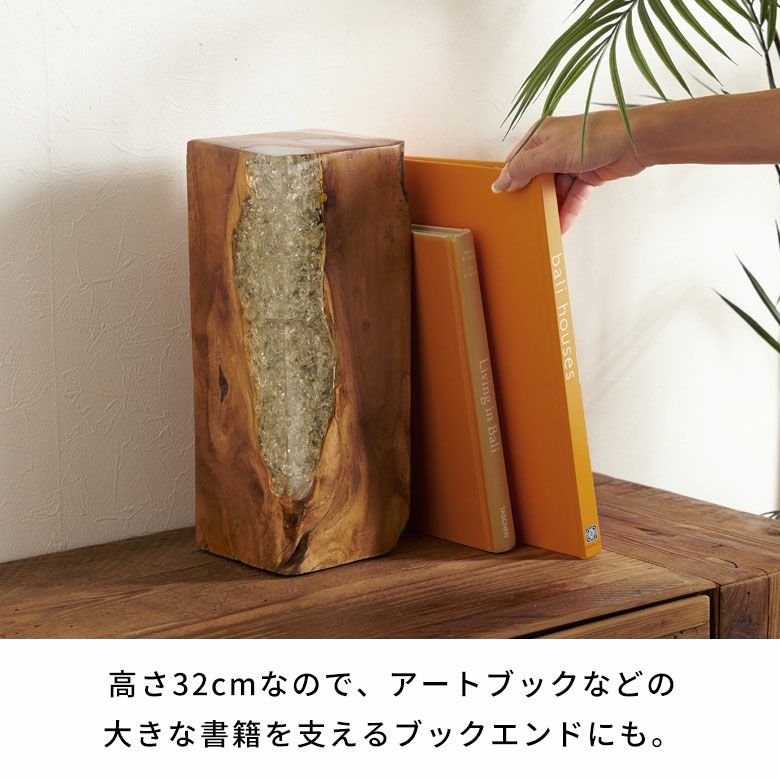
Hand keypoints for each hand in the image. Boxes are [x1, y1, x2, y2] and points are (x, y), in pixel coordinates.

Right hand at [491, 110, 646, 232]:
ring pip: (556, 190)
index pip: (518, 160)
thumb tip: (500, 183)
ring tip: (542, 227)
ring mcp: (572, 162)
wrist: (635, 140)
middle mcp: (555, 147)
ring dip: (551, 208)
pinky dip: (568, 211)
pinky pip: (573, 197)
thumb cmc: (594, 136)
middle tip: (523, 217)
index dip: (510, 179)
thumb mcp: (550, 153)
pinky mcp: (588, 175)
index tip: (504, 200)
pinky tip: (561, 226)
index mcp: (542, 135)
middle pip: (536, 178)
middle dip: (532, 197)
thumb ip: (523, 168)